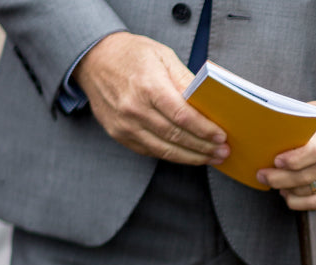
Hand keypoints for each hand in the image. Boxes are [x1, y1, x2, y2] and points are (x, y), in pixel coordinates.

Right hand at [74, 32, 228, 164]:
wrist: (93, 59)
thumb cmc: (130, 55)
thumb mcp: (162, 56)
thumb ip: (185, 81)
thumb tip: (208, 104)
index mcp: (147, 86)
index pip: (182, 116)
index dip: (204, 130)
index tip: (221, 136)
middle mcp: (134, 108)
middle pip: (176, 137)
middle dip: (204, 148)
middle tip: (223, 152)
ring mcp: (125, 125)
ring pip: (165, 151)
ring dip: (192, 158)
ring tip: (211, 158)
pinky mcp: (120, 135)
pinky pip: (152, 152)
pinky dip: (174, 156)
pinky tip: (189, 155)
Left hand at [256, 102, 315, 209]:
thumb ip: (297, 125)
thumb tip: (268, 138)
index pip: (315, 151)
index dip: (294, 160)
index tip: (276, 161)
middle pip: (308, 174)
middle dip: (281, 178)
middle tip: (263, 176)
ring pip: (310, 190)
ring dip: (287, 189)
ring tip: (273, 183)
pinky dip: (300, 202)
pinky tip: (288, 196)